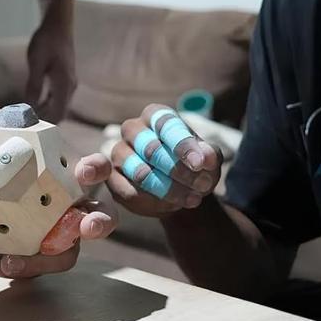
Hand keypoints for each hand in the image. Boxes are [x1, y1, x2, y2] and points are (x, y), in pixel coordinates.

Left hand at [0, 108, 115, 277]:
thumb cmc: (1, 171)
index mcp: (70, 178)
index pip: (95, 170)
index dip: (95, 169)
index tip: (84, 171)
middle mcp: (74, 210)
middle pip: (101, 218)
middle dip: (100, 223)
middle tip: (87, 227)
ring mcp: (59, 239)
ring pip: (66, 255)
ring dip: (44, 261)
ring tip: (12, 263)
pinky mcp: (38, 259)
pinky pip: (31, 267)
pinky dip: (8, 266)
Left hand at [25, 0, 76, 122]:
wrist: (58, 24)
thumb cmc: (47, 40)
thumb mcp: (36, 62)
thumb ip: (34, 85)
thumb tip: (29, 106)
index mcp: (65, 85)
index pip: (58, 115)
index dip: (44, 125)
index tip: (28, 129)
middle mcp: (70, 87)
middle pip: (60, 113)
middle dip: (43, 121)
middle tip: (24, 125)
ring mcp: (69, 83)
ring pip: (59, 107)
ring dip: (45, 113)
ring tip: (26, 117)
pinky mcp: (65, 79)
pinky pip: (58, 98)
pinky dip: (47, 104)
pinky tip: (33, 104)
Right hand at [107, 104, 222, 217]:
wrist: (176, 190)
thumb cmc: (191, 165)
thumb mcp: (207, 159)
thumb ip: (209, 154)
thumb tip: (206, 157)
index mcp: (155, 115)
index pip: (166, 125)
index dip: (183, 145)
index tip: (199, 164)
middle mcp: (132, 129)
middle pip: (152, 149)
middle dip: (179, 171)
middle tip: (202, 186)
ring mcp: (118, 153)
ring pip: (140, 173)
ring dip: (169, 189)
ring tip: (193, 199)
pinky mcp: (111, 179)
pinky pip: (130, 193)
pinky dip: (155, 202)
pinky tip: (173, 206)